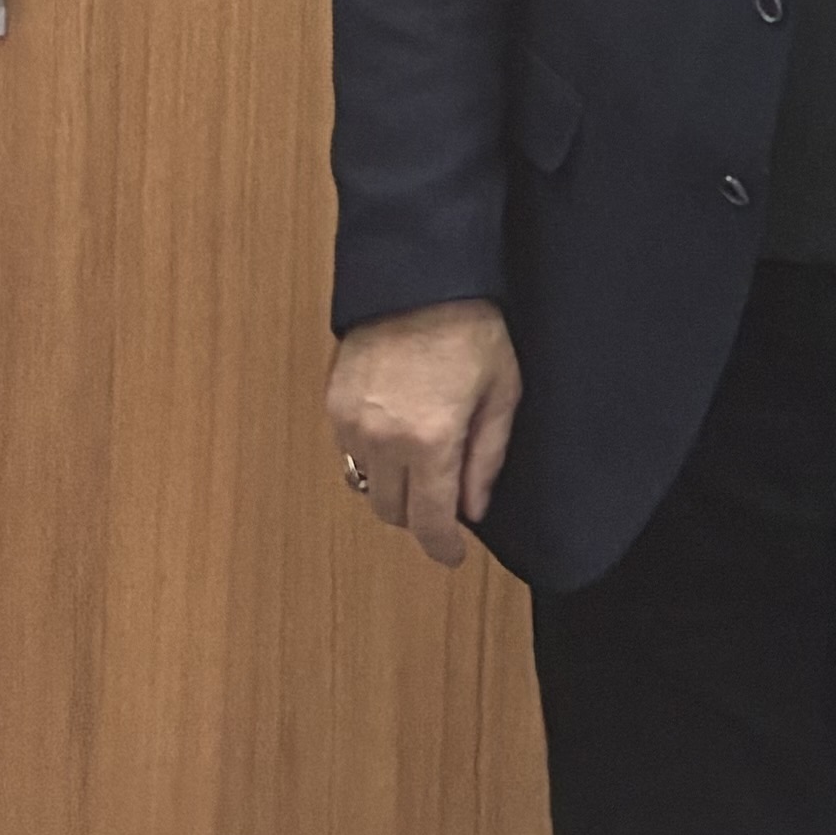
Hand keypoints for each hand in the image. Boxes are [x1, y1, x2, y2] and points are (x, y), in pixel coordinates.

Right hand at [325, 301, 522, 567]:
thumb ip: (487, 459)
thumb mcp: (502, 394)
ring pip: (365, 486)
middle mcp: (383, 439)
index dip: (442, 547)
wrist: (419, 280)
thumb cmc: (470, 329)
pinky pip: (349, 454)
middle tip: (446, 501)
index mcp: (430, 440)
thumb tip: (474, 508)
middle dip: (420, 516)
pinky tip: (397, 437)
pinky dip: (372, 459)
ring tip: (422, 465)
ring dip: (393, 489)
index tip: (452, 555)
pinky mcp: (334, 404)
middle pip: (392, 512)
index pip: (429, 521)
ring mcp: (351, 423)